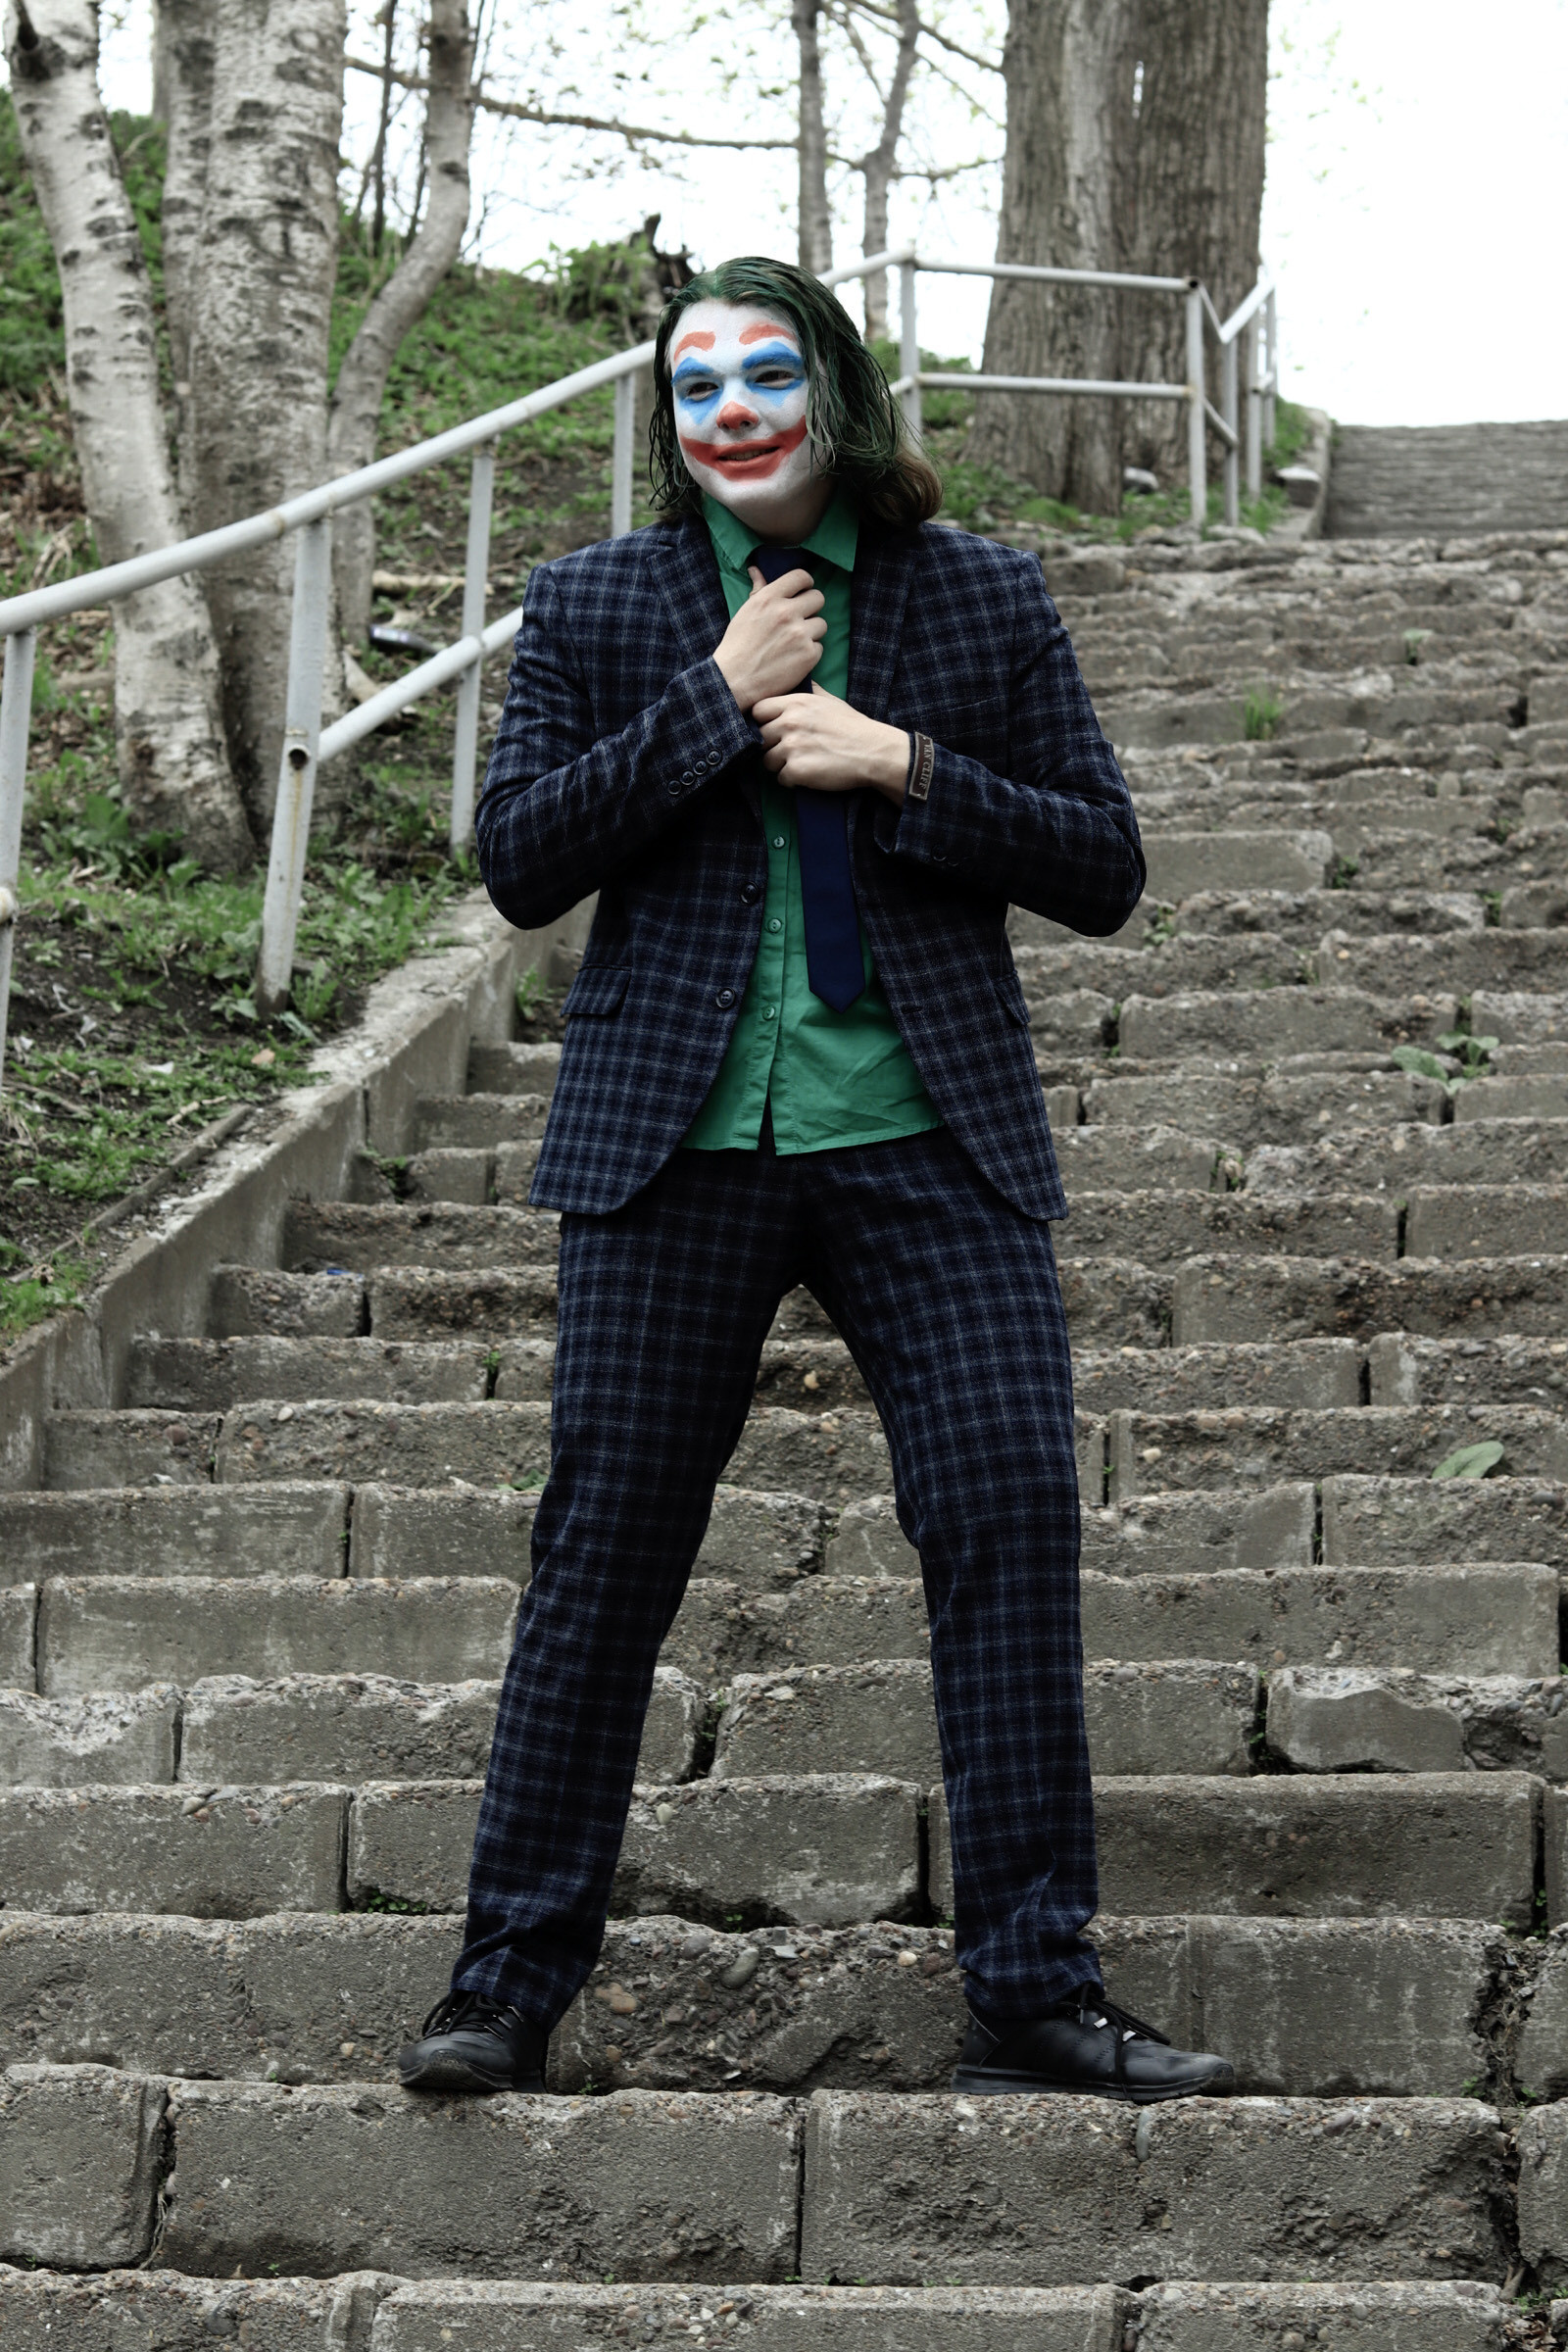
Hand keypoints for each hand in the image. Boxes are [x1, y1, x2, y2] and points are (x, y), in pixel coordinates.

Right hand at [712, 565, 826, 709]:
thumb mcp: (745, 612)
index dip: (805, 584)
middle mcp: (786, 612)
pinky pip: (820, 647)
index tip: (804, 592)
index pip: (801, 577)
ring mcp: (799, 634)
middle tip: (801, 619)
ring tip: (794, 642)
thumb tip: (757, 570)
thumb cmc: (737, 646)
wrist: (734, 681)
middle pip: (818, 597)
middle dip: (812, 607)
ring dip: (811, 632)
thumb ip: (758, 590)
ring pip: (821, 624)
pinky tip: (793, 658)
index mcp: (769, 598)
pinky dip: (809, 653)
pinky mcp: (808, 655)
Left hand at [753, 683, 909, 805]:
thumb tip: (798, 681)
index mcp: (795, 703)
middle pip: (759, 737)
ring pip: (767, 761)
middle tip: (789, 750)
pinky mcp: (797, 770)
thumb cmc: (853, 726)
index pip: (758, 710)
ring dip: (780, 765)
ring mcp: (791, 747)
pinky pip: (781, 778)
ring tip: (801, 762)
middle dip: (771, 745)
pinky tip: (809, 774)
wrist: (873, 751)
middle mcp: (789, 723)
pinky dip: (792, 780)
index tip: (773, 729)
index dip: (763, 721)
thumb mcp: (830, 700)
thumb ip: (808, 691)